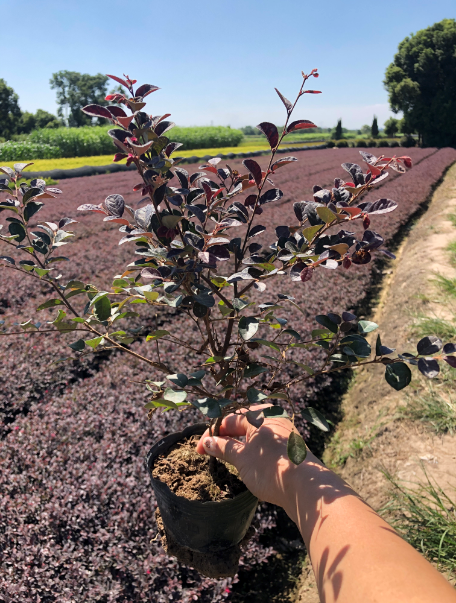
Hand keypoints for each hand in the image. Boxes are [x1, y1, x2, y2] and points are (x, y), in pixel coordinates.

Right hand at [195, 406, 321, 508]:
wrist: (307, 487)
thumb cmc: (270, 468)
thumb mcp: (241, 458)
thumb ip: (223, 448)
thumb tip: (207, 443)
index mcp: (260, 413)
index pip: (229, 420)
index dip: (212, 435)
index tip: (200, 449)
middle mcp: (273, 417)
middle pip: (242, 424)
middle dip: (225, 437)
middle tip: (210, 451)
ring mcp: (284, 432)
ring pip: (254, 434)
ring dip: (238, 444)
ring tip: (226, 457)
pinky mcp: (290, 447)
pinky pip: (265, 443)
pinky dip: (252, 450)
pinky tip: (247, 462)